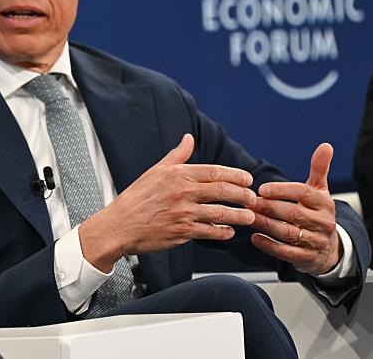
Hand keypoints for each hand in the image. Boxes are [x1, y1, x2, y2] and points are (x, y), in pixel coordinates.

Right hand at [79, 133, 256, 271]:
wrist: (119, 225)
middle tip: (253, 198)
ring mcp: (183, 212)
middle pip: (222, 191)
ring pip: (220, 213)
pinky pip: (210, 232)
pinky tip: (229, 232)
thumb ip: (177, 155)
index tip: (248, 179)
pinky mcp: (182, 232)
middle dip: (243, 195)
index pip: (214, 171)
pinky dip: (223, 232)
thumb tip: (189, 138)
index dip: (236, 175)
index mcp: (177, 174)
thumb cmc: (136, 198)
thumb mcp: (155, 171)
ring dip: (239, 215)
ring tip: (249, 216)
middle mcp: (182, 192)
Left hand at [250, 143, 342, 274]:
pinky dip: (269, 245)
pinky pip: (286, 252)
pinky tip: (255, 237)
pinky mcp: (307, 258)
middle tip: (248, 202)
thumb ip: (319, 169)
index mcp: (324, 203)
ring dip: (265, 224)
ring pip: (288, 233)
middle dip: (268, 207)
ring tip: (248, 217)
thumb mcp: (320, 191)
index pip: (303, 193)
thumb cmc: (317, 213)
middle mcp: (323, 222)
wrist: (329, 248)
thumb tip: (326, 145)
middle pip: (293, 214)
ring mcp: (315, 242)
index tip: (262, 189)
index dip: (282, 190)